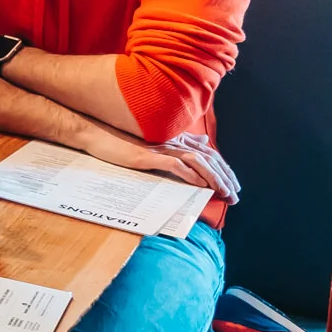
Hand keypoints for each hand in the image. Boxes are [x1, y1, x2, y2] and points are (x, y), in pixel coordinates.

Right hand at [74, 125, 239, 203]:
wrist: (96, 135)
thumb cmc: (120, 142)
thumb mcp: (151, 144)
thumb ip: (175, 144)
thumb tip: (199, 142)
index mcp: (174, 139)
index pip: (207, 154)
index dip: (222, 169)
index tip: (231, 185)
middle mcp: (172, 142)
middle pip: (208, 159)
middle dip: (225, 178)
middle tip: (235, 196)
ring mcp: (161, 148)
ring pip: (197, 162)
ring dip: (214, 179)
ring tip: (224, 193)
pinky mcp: (149, 156)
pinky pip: (176, 165)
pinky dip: (192, 175)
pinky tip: (202, 186)